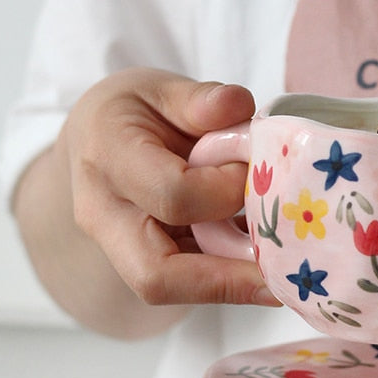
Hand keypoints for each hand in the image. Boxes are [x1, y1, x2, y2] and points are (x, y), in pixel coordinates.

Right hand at [56, 67, 277, 307]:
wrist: (94, 142)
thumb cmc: (133, 112)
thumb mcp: (162, 88)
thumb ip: (201, 100)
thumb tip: (239, 105)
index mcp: (109, 156)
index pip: (171, 194)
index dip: (224, 190)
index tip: (253, 170)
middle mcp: (104, 214)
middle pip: (156, 274)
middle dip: (227, 279)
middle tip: (283, 272)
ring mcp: (119, 248)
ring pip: (172, 289)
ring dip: (233, 286)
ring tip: (283, 274)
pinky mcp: (143, 264)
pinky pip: (186, 284)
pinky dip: (229, 279)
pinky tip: (268, 267)